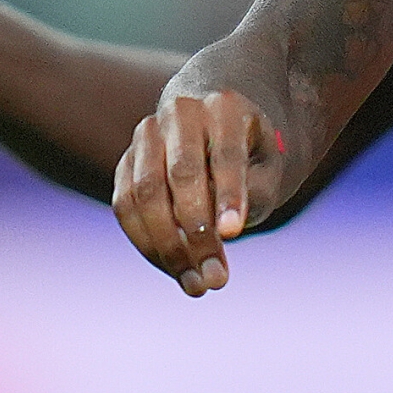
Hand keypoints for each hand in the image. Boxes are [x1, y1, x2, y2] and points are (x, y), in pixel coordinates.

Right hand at [112, 90, 284, 296]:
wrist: (214, 124)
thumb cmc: (250, 152)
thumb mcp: (268, 165)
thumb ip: (254, 190)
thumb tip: (222, 231)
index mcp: (225, 106)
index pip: (225, 153)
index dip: (229, 195)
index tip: (234, 234)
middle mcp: (180, 113)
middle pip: (181, 174)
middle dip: (197, 231)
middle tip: (217, 279)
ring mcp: (146, 136)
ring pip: (145, 194)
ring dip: (168, 247)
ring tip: (198, 285)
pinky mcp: (125, 162)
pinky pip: (125, 207)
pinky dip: (148, 244)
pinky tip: (177, 270)